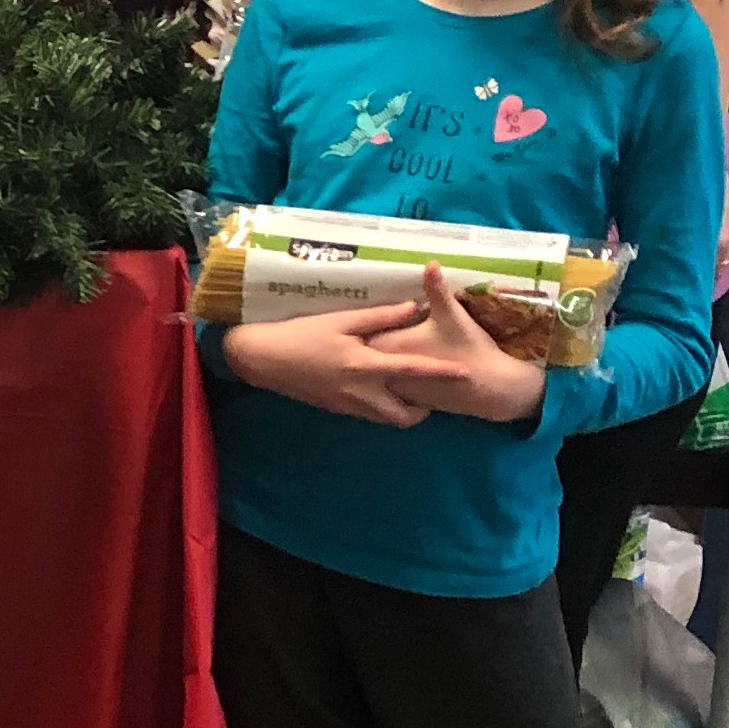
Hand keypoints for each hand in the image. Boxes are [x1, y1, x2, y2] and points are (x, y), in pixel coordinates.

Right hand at [222, 302, 432, 425]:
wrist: (262, 359)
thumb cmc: (301, 334)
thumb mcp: (340, 320)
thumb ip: (379, 317)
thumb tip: (413, 308)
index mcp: (364, 367)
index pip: (412, 372)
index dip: (442, 372)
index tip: (466, 373)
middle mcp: (360, 393)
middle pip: (403, 416)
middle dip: (422, 411)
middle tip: (429, 395)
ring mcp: (347, 405)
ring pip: (386, 420)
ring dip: (402, 411)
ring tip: (407, 393)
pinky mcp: (336, 409)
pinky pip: (368, 414)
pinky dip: (381, 407)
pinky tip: (377, 389)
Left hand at [370, 263, 549, 425]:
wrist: (491, 388)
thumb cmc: (470, 348)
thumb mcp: (452, 315)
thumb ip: (436, 289)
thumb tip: (430, 262)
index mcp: (391, 346)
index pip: (359, 333)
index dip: (356, 325)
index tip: (352, 317)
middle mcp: (386, 371)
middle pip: (361, 354)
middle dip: (360, 343)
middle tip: (359, 330)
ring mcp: (395, 389)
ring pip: (372, 374)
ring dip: (371, 362)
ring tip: (373, 347)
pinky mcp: (407, 401)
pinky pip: (386, 388)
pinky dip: (385, 377)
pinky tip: (393, 368)